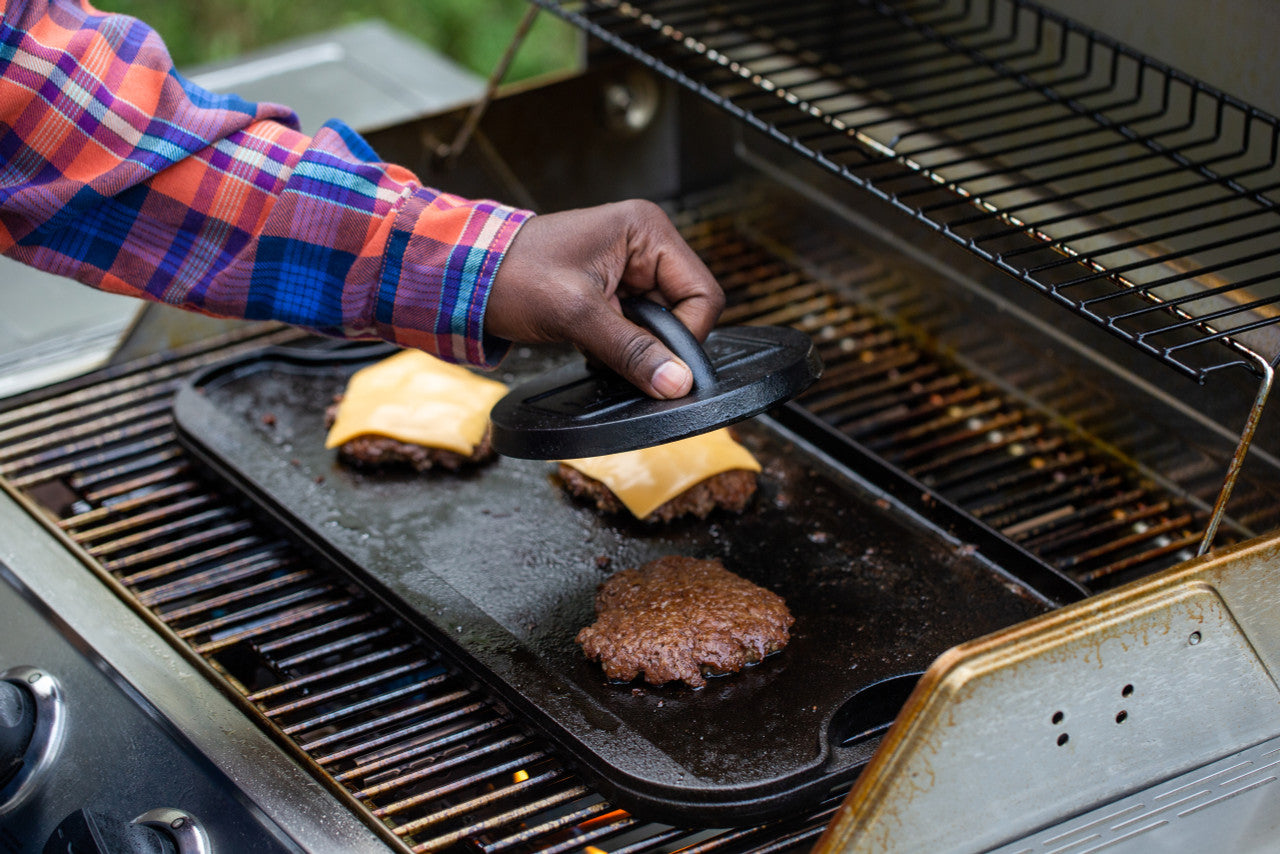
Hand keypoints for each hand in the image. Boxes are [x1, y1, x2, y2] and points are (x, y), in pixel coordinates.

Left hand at [485, 200, 724, 398]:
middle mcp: (644, 244)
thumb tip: (676, 382)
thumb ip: (631, 349)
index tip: (661, 366)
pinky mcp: (612, 290)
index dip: (686, 336)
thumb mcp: (575, 314)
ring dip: (633, 345)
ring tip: (594, 342)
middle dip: (655, 341)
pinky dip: (619, 345)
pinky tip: (590, 343)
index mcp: (646, 230)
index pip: (702, 293)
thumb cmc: (511, 274)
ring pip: (660, 325)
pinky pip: (636, 328)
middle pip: (684, 311)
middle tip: (615, 350)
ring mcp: (629, 268)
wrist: (464, 278)